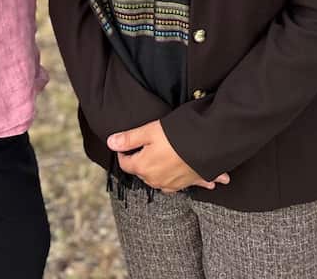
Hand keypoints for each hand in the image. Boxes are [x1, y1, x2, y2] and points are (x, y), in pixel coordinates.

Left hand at [107, 120, 230, 193]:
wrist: (206, 145)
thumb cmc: (176, 136)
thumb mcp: (148, 132)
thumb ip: (128, 138)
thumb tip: (111, 142)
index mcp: (142, 168)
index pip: (125, 163)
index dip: (124, 151)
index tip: (127, 143)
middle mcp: (155, 180)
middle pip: (142, 170)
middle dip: (142, 159)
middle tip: (148, 144)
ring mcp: (172, 184)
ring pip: (160, 177)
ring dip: (160, 169)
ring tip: (165, 158)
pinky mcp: (187, 183)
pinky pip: (182, 182)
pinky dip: (184, 178)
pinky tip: (191, 177)